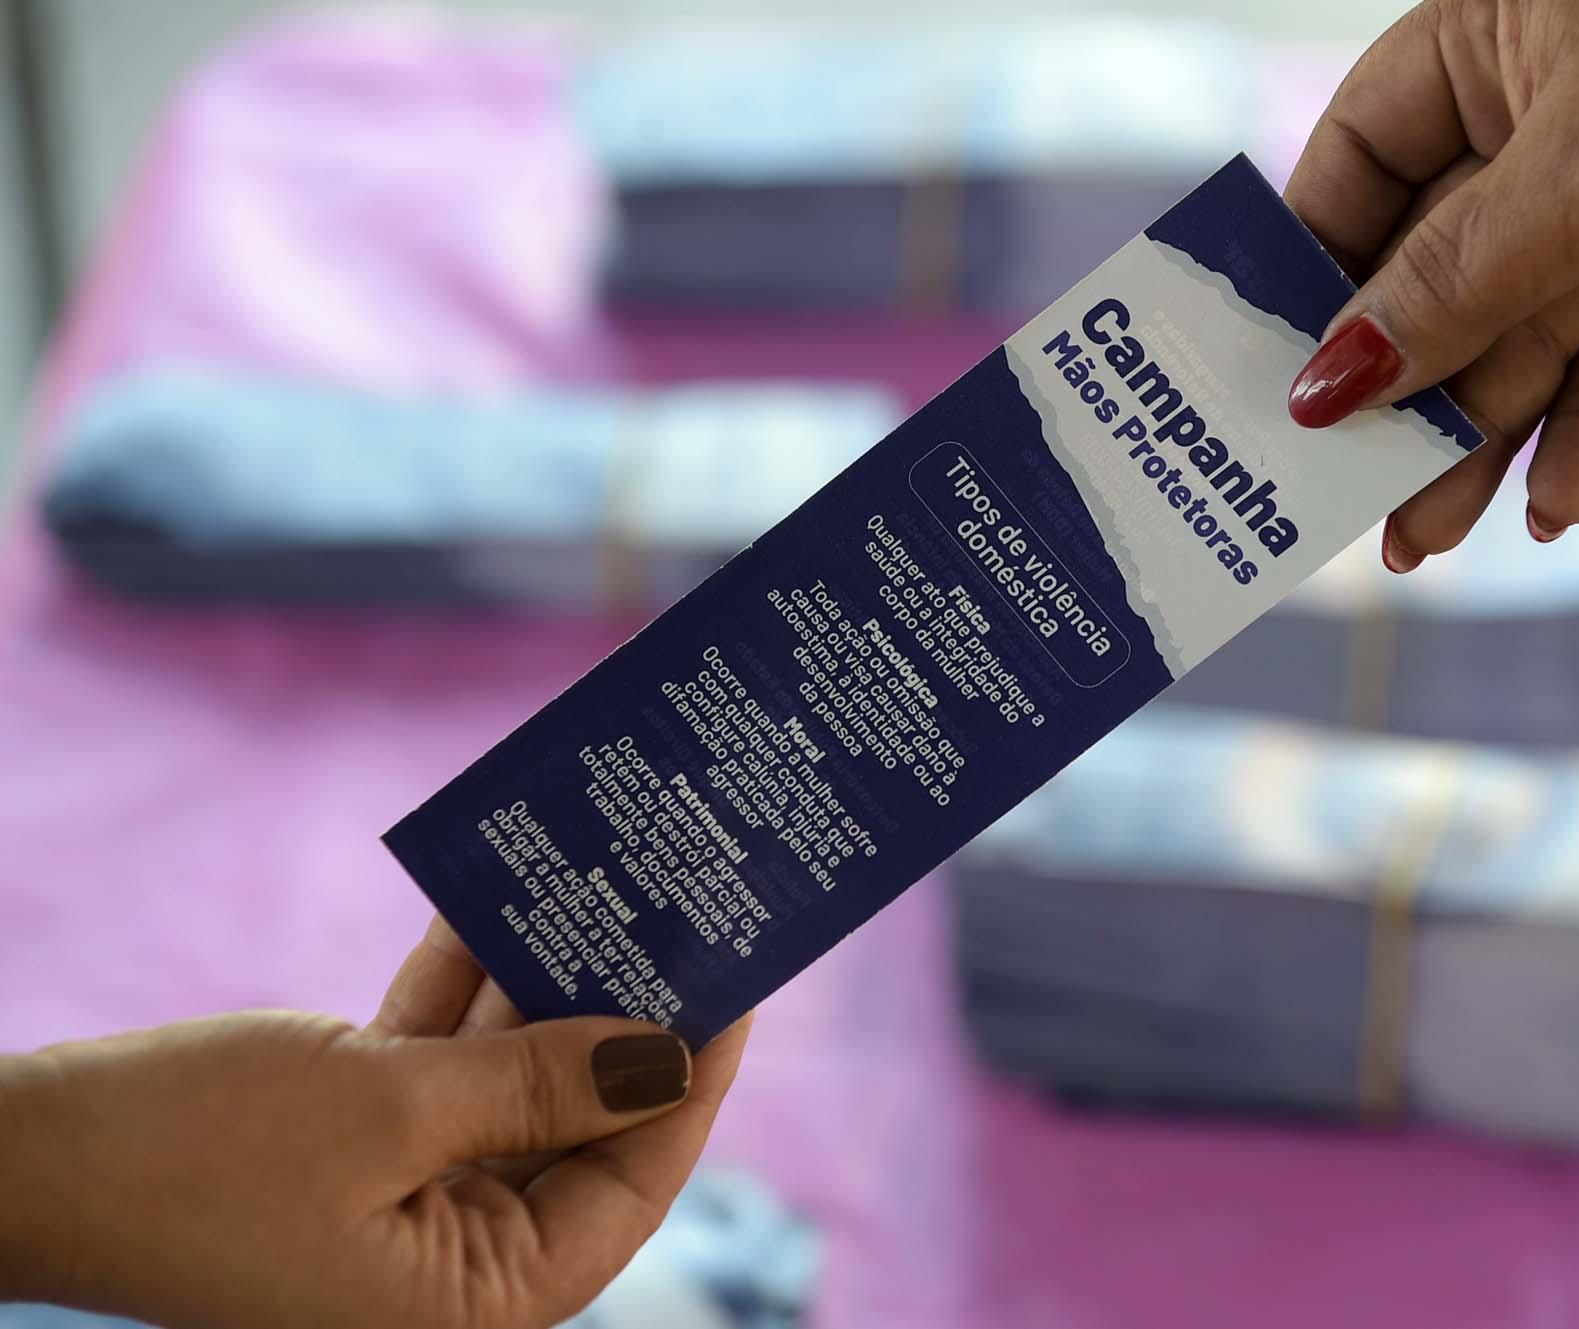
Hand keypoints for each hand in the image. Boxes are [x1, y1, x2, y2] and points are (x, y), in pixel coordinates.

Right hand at [0, 915, 749, 1328]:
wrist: (22, 1156)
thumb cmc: (192, 1154)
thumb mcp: (390, 1109)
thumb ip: (539, 1081)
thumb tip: (668, 1052)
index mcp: (477, 1300)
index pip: (631, 1181)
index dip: (693, 1076)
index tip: (741, 977)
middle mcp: (453, 1260)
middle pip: (580, 1121)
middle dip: (623, 1010)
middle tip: (686, 909)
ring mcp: (406, 1198)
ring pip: (514, 1076)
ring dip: (550, 978)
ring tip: (617, 880)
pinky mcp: (357, 1142)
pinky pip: (444, 1059)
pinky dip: (469, 982)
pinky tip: (510, 892)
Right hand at [1283, 0, 1578, 568]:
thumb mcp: (1577, 182)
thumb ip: (1444, 286)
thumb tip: (1325, 380)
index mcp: (1496, 54)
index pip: (1359, 158)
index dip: (1309, 259)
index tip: (1267, 358)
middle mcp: (1538, 143)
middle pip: (1422, 283)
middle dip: (1388, 388)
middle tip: (1332, 485)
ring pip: (1501, 358)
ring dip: (1466, 449)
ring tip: (1422, 539)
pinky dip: (1576, 453)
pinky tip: (1556, 505)